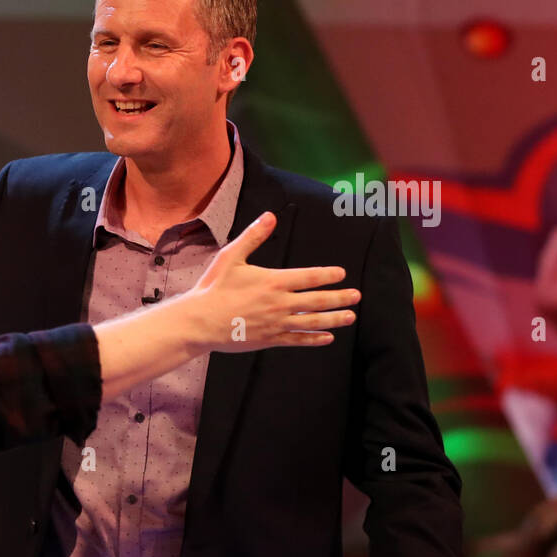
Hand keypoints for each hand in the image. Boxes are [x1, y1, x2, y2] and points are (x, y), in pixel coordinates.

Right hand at [188, 211, 360, 352]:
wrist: (199, 322)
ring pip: (312, 322)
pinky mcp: (269, 339)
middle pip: (317, 300)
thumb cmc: (213, 287)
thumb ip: (253, 236)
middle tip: (356, 296)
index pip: (309, 277)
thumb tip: (270, 216)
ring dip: (334, 319)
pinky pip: (297, 339)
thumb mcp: (231, 257)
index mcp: (273, 281)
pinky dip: (314, 339)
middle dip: (340, 298)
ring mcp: (276, 323)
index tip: (342, 274)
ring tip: (350, 317)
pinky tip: (328, 337)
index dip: (328, 275)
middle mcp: (279, 303)